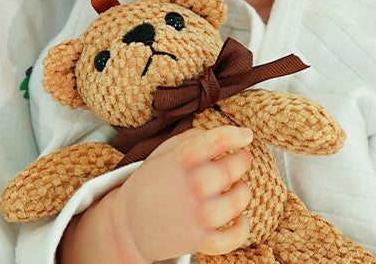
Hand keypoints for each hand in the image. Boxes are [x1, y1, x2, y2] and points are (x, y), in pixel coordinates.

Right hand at [111, 125, 253, 261]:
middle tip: (244, 158)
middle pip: (230, 170)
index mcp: (180, 160)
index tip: (247, 134)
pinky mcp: (198, 240)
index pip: (215, 141)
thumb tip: (218, 135)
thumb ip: (190, 138)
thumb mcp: (163, 152)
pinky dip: (243, 229)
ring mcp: (196, 215)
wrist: (128, 224)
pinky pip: (231, 238)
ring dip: (244, 192)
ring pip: (236, 202)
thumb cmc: (150, 183)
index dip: (236, 135)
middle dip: (242, 161)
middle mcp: (191, 186)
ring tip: (241, 186)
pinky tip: (243, 218)